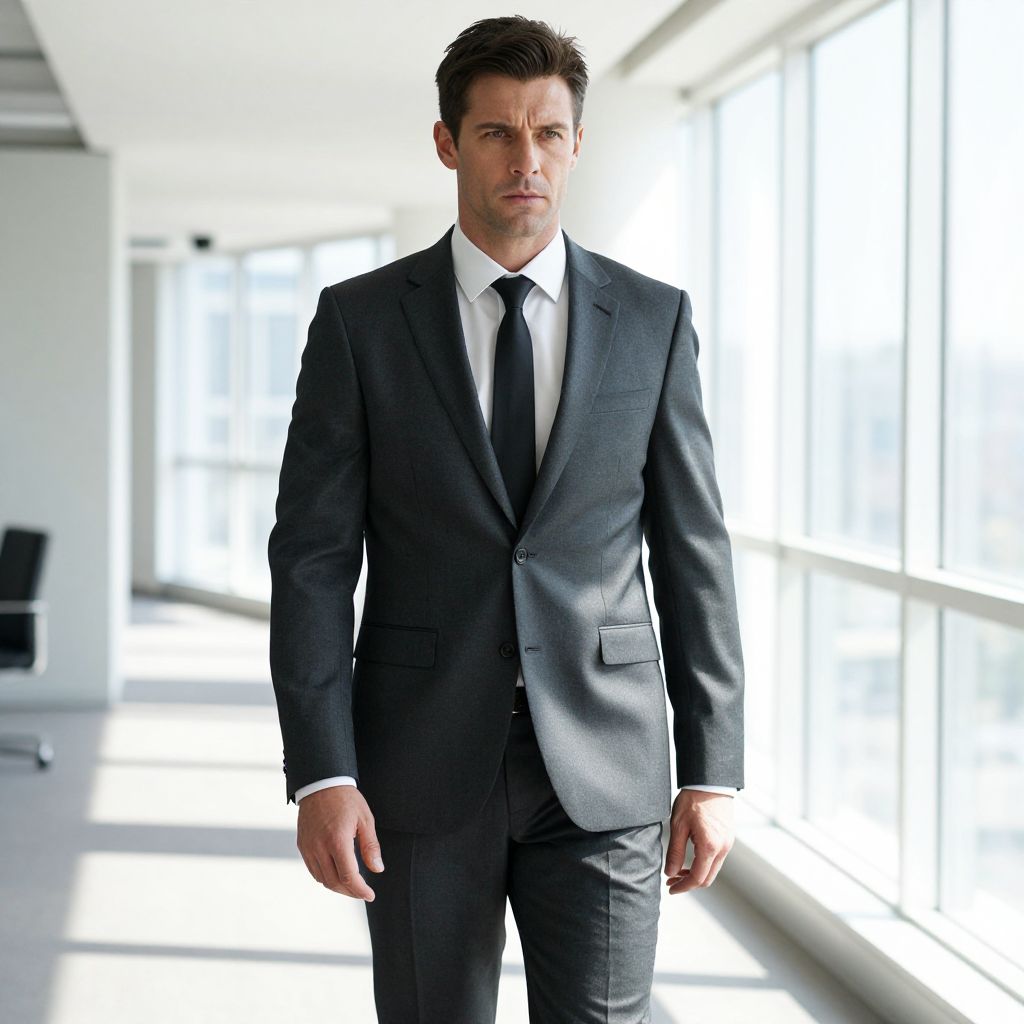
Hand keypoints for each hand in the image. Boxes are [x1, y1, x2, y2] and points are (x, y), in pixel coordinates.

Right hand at [296, 786, 383, 900]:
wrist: (321, 783)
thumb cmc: (346, 799)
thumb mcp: (365, 819)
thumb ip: (370, 846)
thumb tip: (377, 870)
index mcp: (337, 840)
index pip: (349, 877)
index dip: (360, 890)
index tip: (370, 895)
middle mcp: (319, 847)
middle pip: (334, 882)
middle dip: (350, 892)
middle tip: (362, 892)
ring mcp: (308, 847)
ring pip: (322, 879)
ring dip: (337, 886)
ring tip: (351, 885)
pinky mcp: (301, 845)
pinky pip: (313, 870)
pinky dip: (325, 877)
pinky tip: (336, 874)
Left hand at [664, 788, 734, 893]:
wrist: (710, 781)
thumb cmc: (693, 800)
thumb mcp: (678, 826)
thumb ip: (675, 852)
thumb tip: (670, 872)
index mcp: (710, 846)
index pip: (697, 878)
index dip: (683, 886)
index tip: (670, 888)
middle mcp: (723, 848)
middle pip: (707, 878)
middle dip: (689, 883)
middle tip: (671, 880)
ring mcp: (727, 843)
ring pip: (712, 869)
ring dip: (696, 874)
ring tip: (677, 869)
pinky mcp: (728, 837)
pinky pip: (716, 858)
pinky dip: (703, 864)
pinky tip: (690, 858)